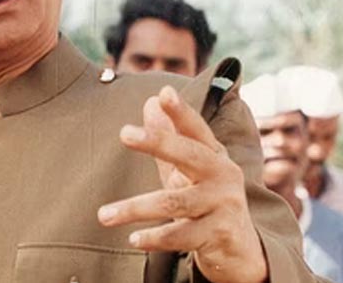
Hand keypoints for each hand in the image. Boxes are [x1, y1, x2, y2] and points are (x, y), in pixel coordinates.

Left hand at [97, 86, 266, 282]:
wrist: (239, 248)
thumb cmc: (204, 199)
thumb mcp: (188, 168)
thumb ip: (168, 139)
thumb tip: (151, 102)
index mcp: (213, 155)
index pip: (196, 130)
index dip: (181, 112)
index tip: (164, 94)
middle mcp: (223, 176)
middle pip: (189, 155)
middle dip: (158, 141)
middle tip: (124, 132)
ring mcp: (223, 205)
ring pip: (174, 203)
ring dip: (134, 209)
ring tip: (103, 215)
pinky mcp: (219, 234)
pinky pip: (181, 235)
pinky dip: (155, 238)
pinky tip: (133, 240)